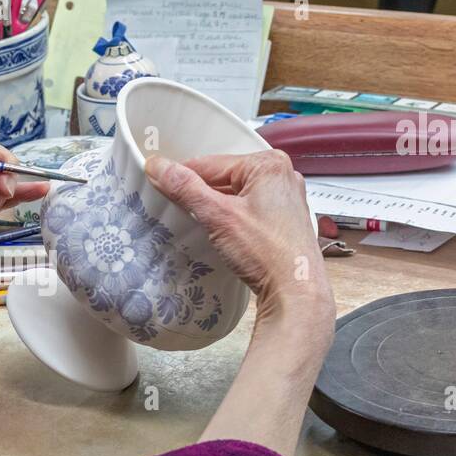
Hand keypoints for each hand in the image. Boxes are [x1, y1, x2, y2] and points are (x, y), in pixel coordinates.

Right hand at [145, 149, 333, 334]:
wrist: (296, 291)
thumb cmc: (268, 253)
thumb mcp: (218, 216)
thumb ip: (186, 188)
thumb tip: (160, 167)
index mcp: (268, 164)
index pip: (210, 163)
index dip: (182, 177)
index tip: (160, 187)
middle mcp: (282, 175)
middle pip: (224, 177)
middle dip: (201, 194)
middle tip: (181, 212)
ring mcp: (286, 197)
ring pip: (236, 194)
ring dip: (216, 208)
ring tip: (204, 227)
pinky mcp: (285, 218)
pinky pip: (248, 208)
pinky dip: (232, 217)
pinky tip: (224, 235)